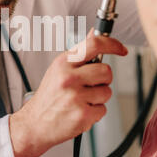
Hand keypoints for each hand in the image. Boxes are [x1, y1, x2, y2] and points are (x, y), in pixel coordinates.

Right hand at [9, 29, 127, 156]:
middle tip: (89, 86)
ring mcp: (76, 96)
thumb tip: (94, 33)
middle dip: (103, 80)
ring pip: (107, 92)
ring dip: (98, 98)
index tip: (121, 49)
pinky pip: (103, 110)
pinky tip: (80, 112)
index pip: (94, 45)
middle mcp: (69, 78)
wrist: (35, 123)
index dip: (113, 45)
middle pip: (106, 71)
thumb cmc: (49, 97)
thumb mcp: (59, 69)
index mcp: (64, 63)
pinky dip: (95, 113)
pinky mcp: (82, 114)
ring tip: (81, 101)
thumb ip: (79, 53)